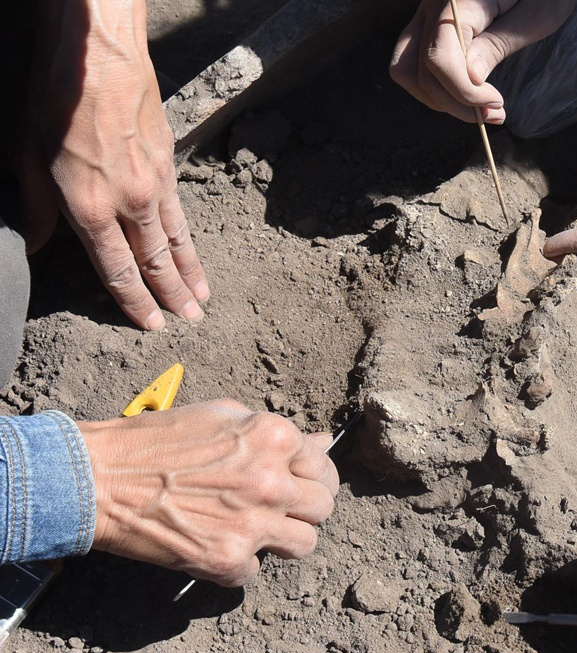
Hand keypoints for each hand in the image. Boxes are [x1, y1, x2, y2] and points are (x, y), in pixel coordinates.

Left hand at [20, 0, 207, 330]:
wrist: (99, 55)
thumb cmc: (56, 98)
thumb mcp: (26, 153)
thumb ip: (36, 207)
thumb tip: (40, 245)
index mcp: (91, 207)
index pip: (117, 269)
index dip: (134, 301)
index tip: (151, 325)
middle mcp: (130, 203)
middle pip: (156, 262)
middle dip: (172, 295)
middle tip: (189, 321)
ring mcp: (155, 184)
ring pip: (177, 240)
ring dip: (190, 273)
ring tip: (202, 299)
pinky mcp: (168, 164)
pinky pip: (181, 213)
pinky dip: (190, 240)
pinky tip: (194, 251)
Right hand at [77, 401, 338, 585]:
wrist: (96, 479)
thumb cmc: (154, 442)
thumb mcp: (220, 417)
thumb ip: (276, 433)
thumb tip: (322, 442)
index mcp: (274, 438)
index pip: (324, 467)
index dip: (311, 477)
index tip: (297, 484)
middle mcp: (271, 482)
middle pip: (323, 508)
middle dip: (304, 510)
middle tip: (277, 510)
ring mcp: (252, 524)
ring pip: (305, 544)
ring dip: (282, 541)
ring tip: (252, 531)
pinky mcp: (227, 561)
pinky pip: (255, 571)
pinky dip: (236, 564)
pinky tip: (212, 544)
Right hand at [389, 0, 576, 123]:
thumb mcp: (535, 15)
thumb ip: (499, 43)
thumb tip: (471, 77)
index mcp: (459, 1)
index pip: (440, 59)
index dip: (464, 92)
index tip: (496, 103)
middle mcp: (433, 6)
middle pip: (421, 71)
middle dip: (456, 104)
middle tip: (494, 114)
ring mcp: (426, 16)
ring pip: (407, 70)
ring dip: (441, 101)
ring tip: (481, 110)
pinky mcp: (429, 26)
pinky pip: (414, 64)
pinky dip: (436, 87)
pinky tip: (467, 94)